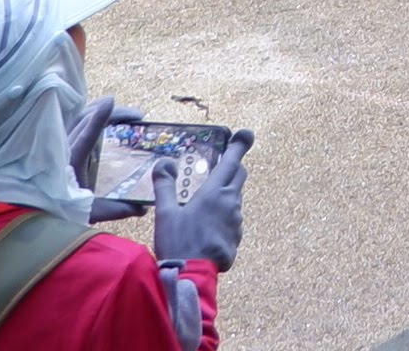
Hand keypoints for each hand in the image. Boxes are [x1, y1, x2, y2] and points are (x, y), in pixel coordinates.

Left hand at [68, 97, 146, 219]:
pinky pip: (72, 123)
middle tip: (137, 115)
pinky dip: (88, 116)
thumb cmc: (62, 211)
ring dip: (100, 111)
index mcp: (72, 163)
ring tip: (121, 110)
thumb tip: (144, 208)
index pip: (86, 135)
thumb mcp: (92, 212)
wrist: (35, 213)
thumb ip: (117, 209)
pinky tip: (99, 116)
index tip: (111, 102)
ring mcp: (58, 145)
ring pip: (78, 118)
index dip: (99, 118)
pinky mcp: (56, 144)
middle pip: (86, 120)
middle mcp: (63, 149)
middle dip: (112, 112)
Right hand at [151, 131, 252, 272]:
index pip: (232, 161)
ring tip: (205, 203)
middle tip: (221, 166)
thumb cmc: (177, 241)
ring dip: (225, 195)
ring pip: (235, 199)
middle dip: (233, 167)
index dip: (239, 146)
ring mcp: (236, 221)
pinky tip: (207, 227)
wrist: (191, 275)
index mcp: (214, 192)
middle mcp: (230, 203)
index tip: (245, 134)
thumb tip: (163, 162)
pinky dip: (223, 216)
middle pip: (239, 176)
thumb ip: (164, 186)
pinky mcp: (236, 237)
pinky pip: (232, 220)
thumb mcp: (165, 212)